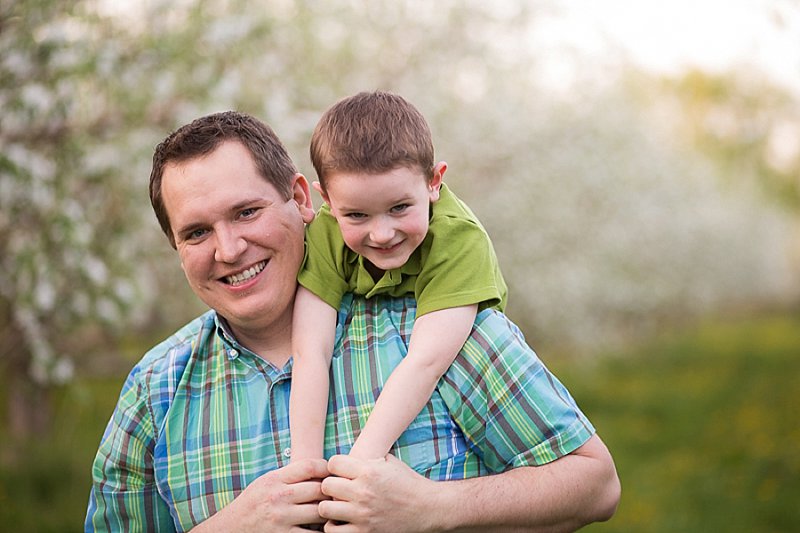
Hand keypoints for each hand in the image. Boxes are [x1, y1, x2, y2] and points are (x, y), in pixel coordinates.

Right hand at [194, 458, 328, 531]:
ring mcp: (282, 518)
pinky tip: (324, 528)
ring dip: (328, 512)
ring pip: (319, 512)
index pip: (309, 466)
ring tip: (334, 510)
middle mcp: (279, 497)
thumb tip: (317, 468)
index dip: (327, 468)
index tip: (333, 472)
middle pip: (318, 489)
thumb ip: (288, 476)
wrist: (230, 529)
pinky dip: (321, 531)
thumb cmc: (251, 504)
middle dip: (331, 491)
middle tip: (340, 493)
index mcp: (275, 480)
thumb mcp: (265, 482)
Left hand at [318, 454, 437, 532]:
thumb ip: (367, 459)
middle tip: (338, 489)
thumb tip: (348, 456)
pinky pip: (333, 531)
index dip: (335, 466)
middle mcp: (363, 492)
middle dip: (330, 486)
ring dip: (329, 506)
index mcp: (369, 471)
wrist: (428, 508)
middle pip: (325, 485)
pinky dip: (334, 526)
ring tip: (338, 506)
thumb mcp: (390, 462)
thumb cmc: (408, 483)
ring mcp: (362, 514)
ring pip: (324, 509)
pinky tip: (341, 521)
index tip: (341, 472)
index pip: (332, 463)